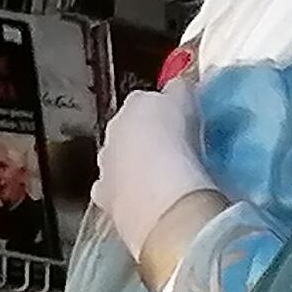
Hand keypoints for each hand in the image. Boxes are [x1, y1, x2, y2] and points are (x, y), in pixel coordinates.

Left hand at [94, 87, 224, 285]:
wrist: (161, 195)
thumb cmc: (176, 141)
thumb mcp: (186, 101)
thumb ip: (180, 91)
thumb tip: (179, 85)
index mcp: (133, 104)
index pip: (146, 102)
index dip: (164, 113)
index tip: (180, 125)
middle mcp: (112, 132)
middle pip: (128, 134)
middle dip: (143, 142)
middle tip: (171, 156)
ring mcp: (105, 168)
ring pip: (118, 165)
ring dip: (133, 171)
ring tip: (160, 184)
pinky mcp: (105, 202)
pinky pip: (117, 196)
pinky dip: (128, 199)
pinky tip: (145, 206)